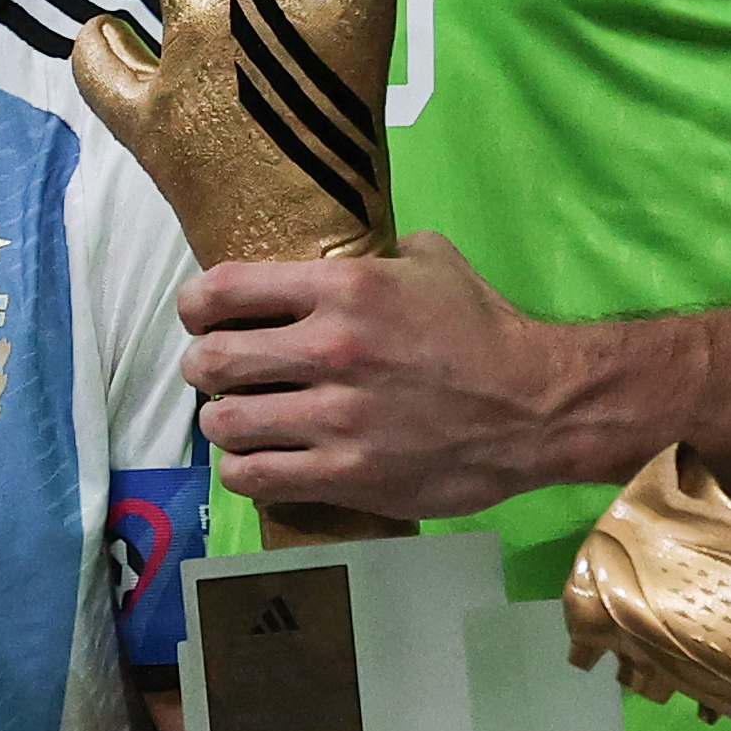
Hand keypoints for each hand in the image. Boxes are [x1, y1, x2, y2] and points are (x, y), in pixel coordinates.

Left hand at [179, 235, 558, 519]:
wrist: (536, 407)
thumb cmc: (485, 329)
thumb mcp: (431, 260)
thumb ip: (371, 254)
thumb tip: (329, 258)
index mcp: (345, 287)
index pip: (225, 289)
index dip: (194, 304)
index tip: (197, 315)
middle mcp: (330, 348)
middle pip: (211, 359)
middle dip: (202, 366)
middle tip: (215, 372)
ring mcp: (336, 418)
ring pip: (225, 423)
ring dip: (222, 421)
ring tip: (237, 420)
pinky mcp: (346, 475)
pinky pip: (254, 476)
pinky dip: (243, 469)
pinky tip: (259, 459)